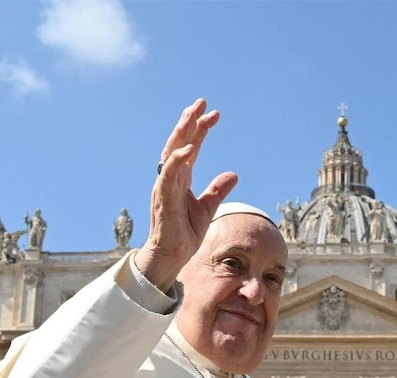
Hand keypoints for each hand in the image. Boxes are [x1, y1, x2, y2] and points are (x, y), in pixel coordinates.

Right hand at [137, 98, 238, 291]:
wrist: (172, 255)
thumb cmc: (184, 232)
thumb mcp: (208, 208)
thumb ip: (217, 190)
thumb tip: (233, 174)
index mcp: (181, 178)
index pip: (191, 147)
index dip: (201, 129)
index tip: (214, 113)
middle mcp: (171, 178)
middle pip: (178, 143)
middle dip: (189, 121)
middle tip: (202, 102)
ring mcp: (165, 187)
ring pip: (171, 153)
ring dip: (182, 133)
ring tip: (193, 115)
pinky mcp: (163, 199)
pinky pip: (168, 176)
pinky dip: (177, 161)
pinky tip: (187, 148)